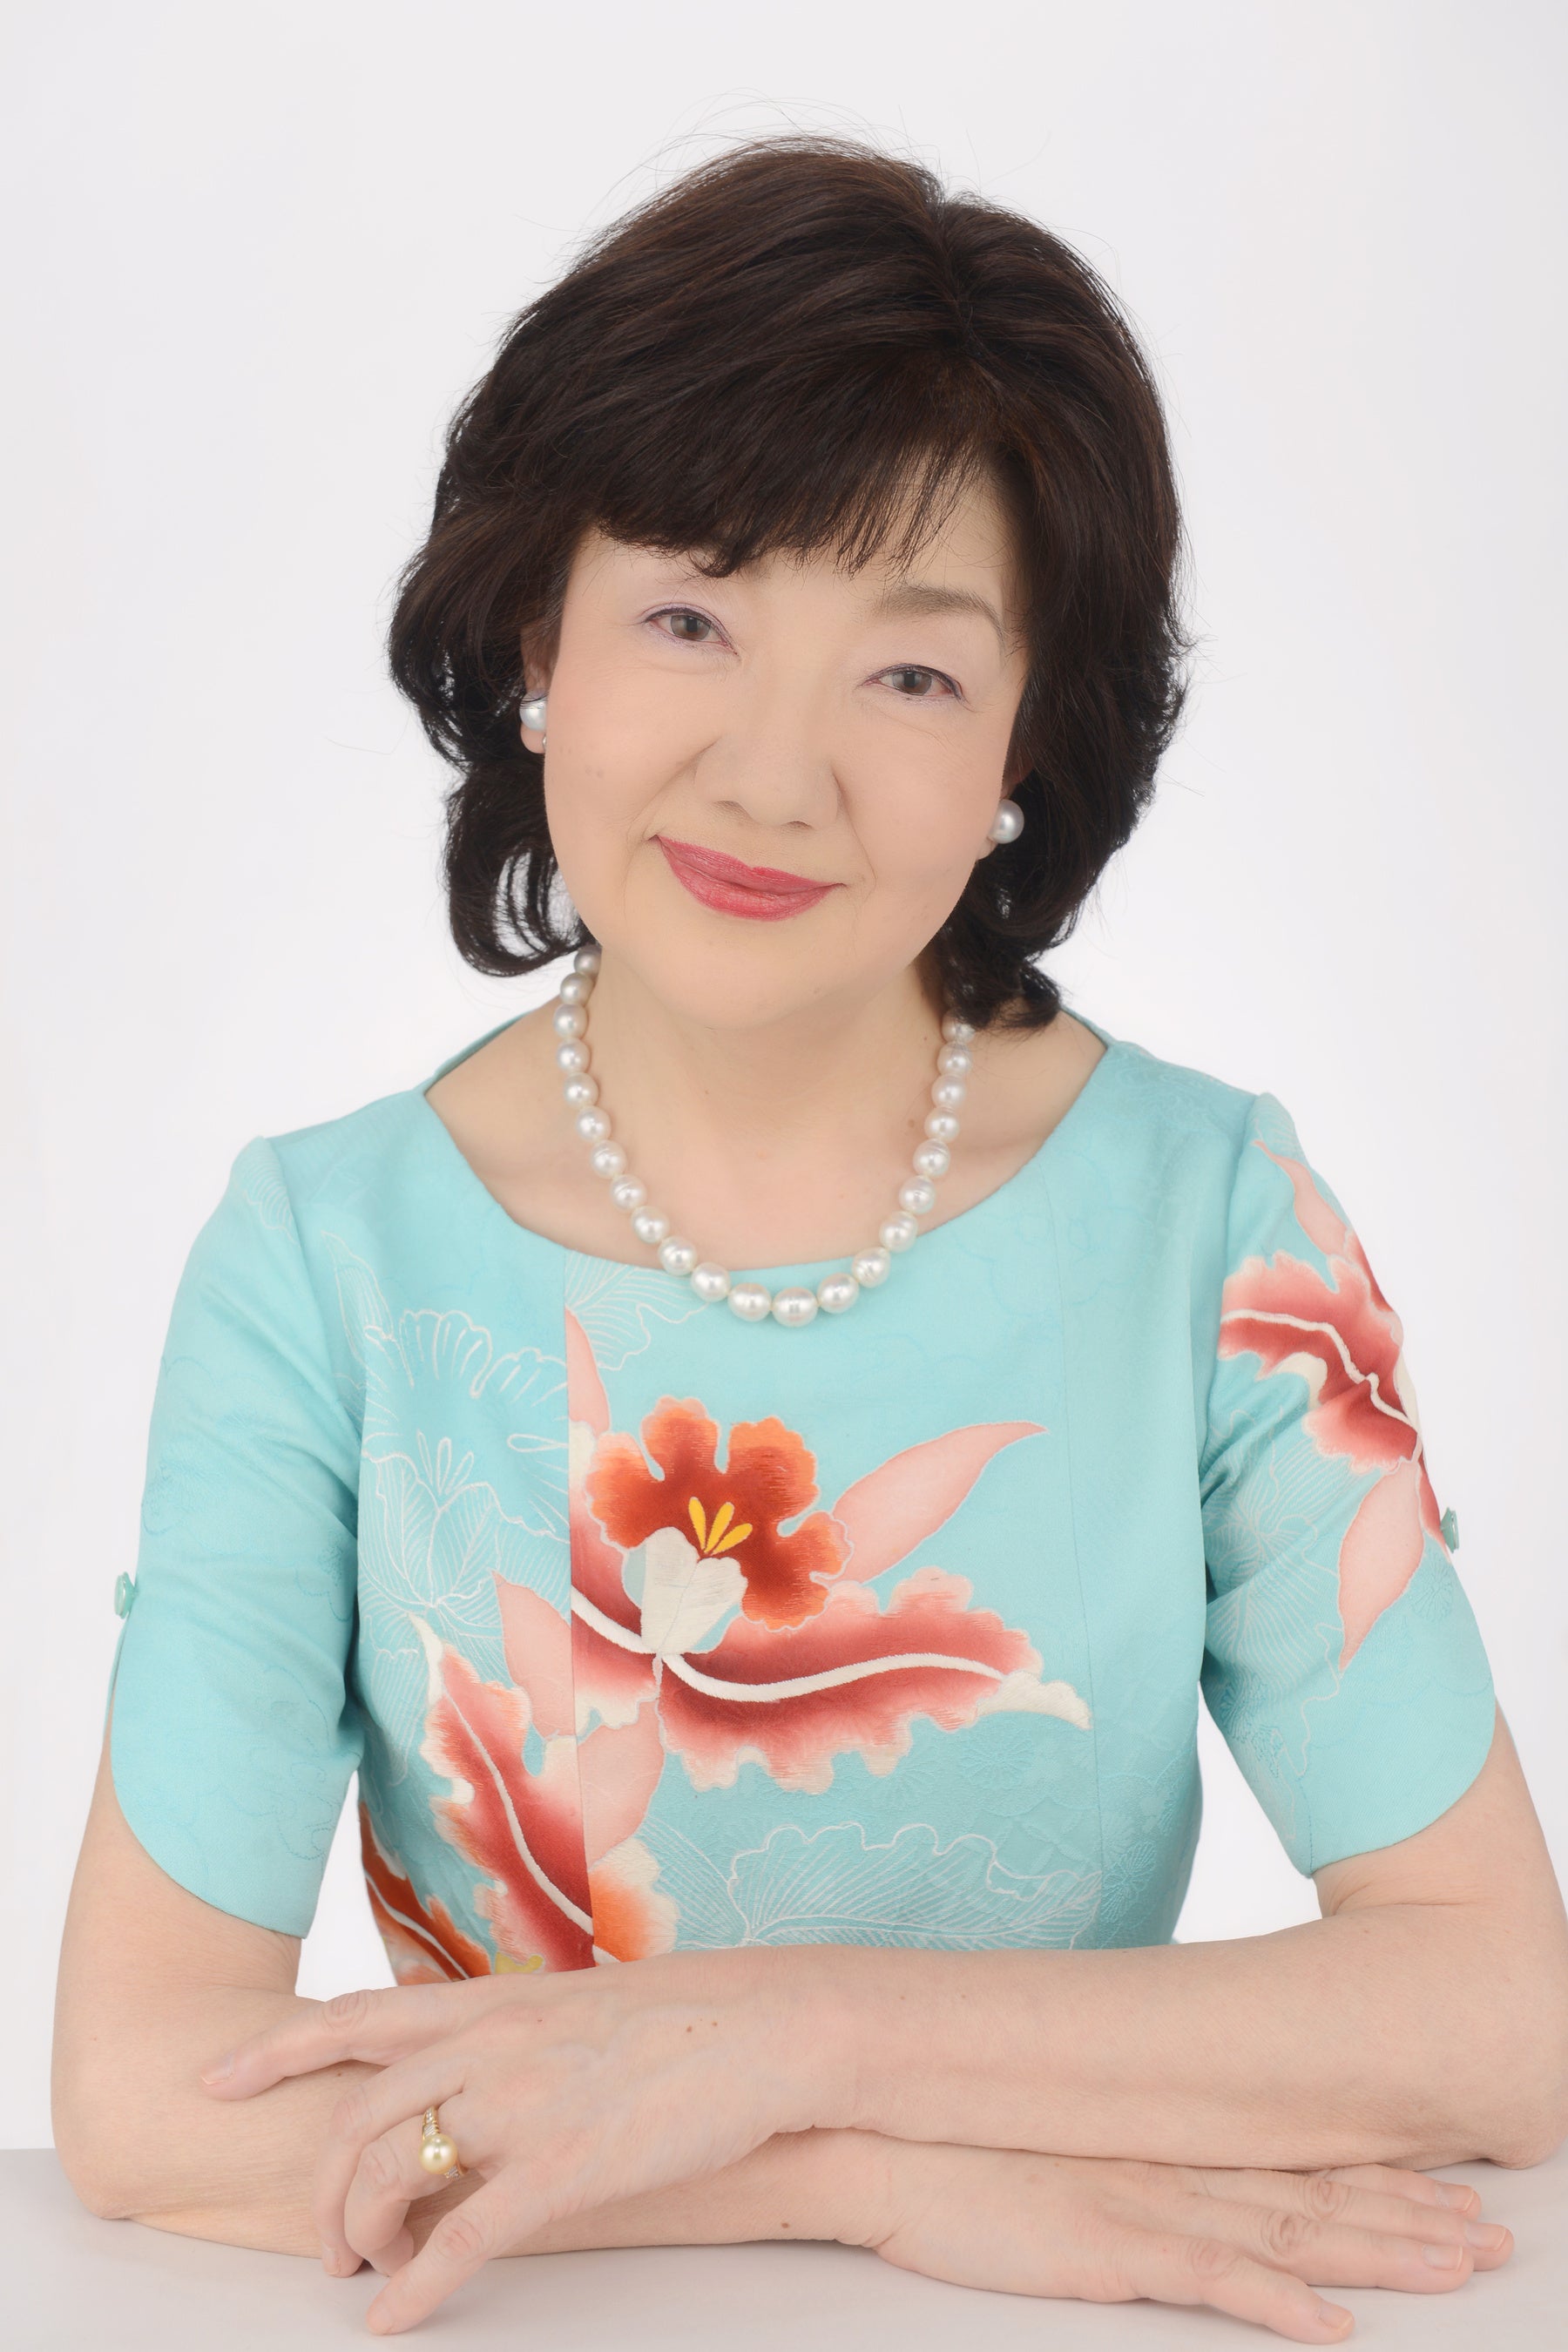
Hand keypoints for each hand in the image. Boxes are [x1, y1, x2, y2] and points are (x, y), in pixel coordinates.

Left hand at [197, 1953, 817, 2333]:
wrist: (770, 2024)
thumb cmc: (689, 2017)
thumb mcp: (582, 2005)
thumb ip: (516, 2033)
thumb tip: (477, 2072)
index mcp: (496, 1999)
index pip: (360, 2016)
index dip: (277, 2048)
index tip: (216, 2077)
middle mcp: (494, 2040)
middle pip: (358, 2112)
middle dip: (320, 2185)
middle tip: (322, 2240)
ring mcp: (525, 2102)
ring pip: (394, 2169)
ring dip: (358, 2231)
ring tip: (365, 2272)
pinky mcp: (566, 2166)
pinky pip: (462, 2237)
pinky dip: (415, 2287)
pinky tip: (397, 2318)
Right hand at [848, 2136, 1512, 2341]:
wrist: (886, 2141)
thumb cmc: (961, 2153)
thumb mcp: (1063, 2152)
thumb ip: (1128, 2166)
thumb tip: (1180, 2186)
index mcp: (1165, 2147)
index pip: (1293, 2165)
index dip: (1378, 2182)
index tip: (1448, 2191)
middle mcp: (1173, 2167)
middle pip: (1316, 2197)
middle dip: (1410, 2219)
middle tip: (1492, 2235)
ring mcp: (1147, 2204)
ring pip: (1291, 2232)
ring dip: (1379, 2254)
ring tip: (1456, 2265)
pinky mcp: (1110, 2246)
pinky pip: (1214, 2281)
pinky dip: (1281, 2304)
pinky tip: (1334, 2327)